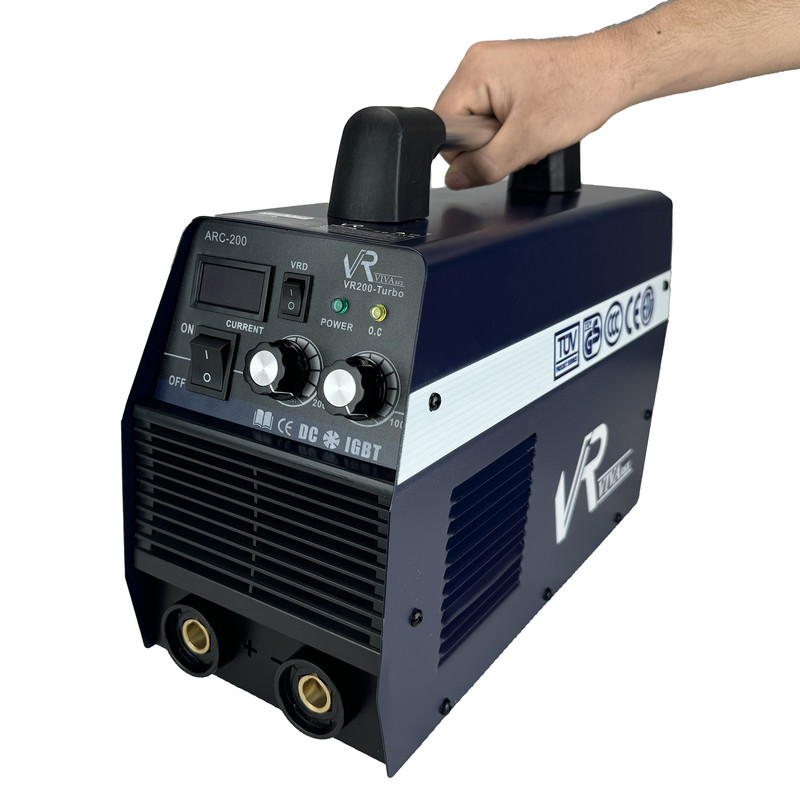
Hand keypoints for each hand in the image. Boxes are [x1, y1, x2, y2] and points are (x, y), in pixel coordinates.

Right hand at [434, 37, 626, 188]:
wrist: (614, 71)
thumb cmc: (581, 90)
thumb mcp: (526, 142)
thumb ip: (484, 166)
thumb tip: (457, 179)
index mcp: (474, 70)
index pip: (444, 129)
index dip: (468, 152)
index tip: (499, 146)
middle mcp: (478, 62)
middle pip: (459, 127)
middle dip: (488, 144)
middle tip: (520, 136)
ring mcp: (492, 67)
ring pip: (477, 124)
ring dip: (502, 137)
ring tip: (531, 126)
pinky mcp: (506, 76)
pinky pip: (492, 114)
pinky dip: (510, 127)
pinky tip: (532, 121)